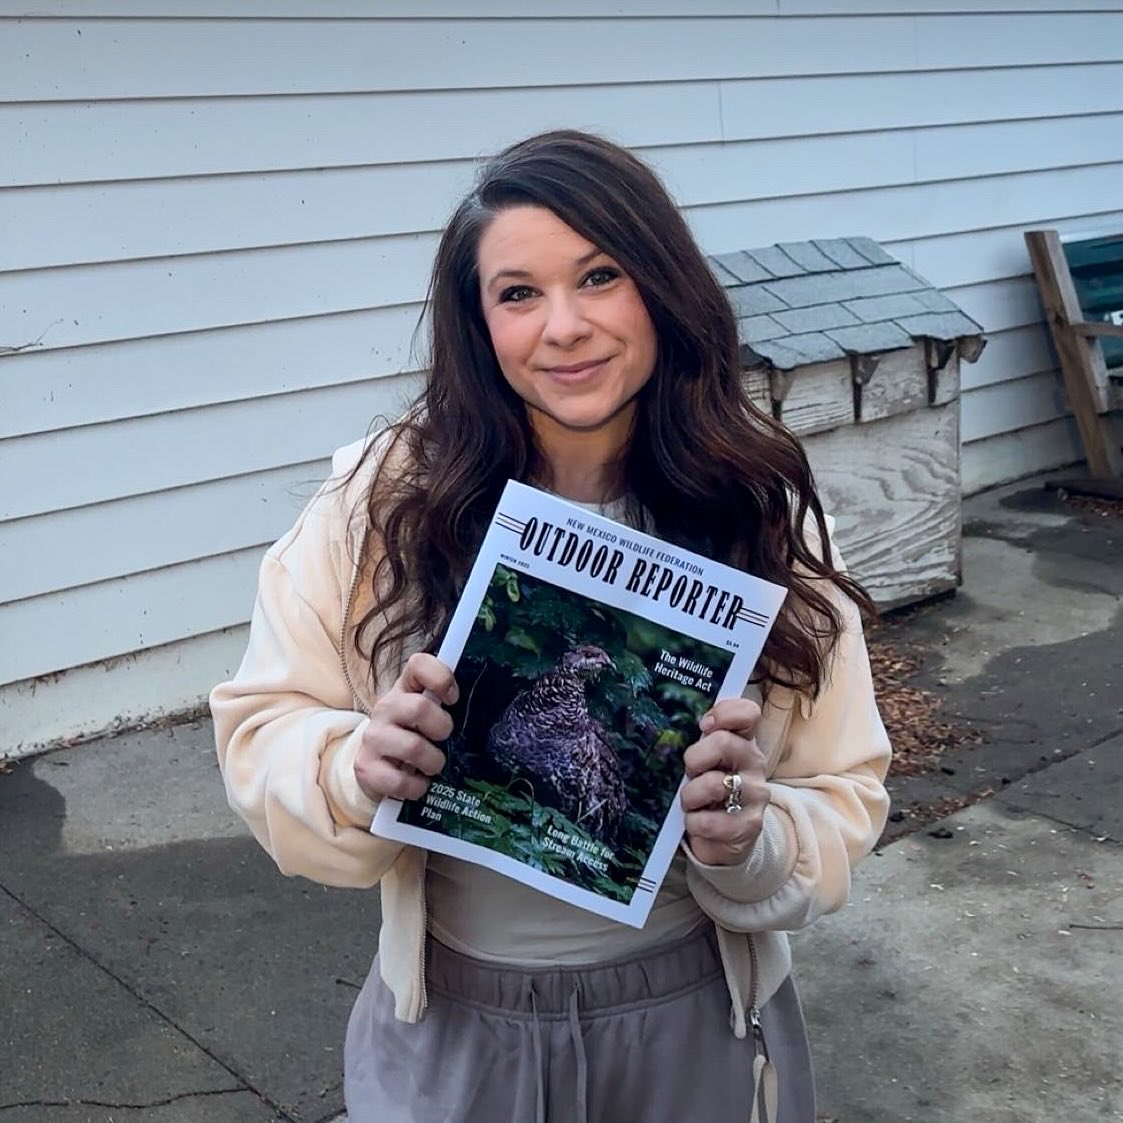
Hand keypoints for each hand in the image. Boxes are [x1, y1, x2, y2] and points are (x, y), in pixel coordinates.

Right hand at [354, 652, 457, 801]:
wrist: (377, 768)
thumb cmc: (414, 736)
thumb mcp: (429, 716)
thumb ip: (447, 705)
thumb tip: (485, 707)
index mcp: (405, 689)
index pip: (418, 664)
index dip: (441, 678)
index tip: (452, 698)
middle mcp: (385, 708)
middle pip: (418, 707)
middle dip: (441, 728)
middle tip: (444, 739)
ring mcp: (372, 737)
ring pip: (412, 747)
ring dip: (433, 762)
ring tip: (433, 765)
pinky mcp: (366, 767)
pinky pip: (399, 781)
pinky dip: (417, 787)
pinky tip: (418, 783)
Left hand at [680, 698, 767, 865]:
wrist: (723, 838)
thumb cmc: (707, 792)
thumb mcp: (702, 763)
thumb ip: (697, 742)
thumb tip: (671, 727)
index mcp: (742, 741)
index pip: (748, 713)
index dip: (724, 713)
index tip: (703, 725)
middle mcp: (754, 763)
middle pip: (723, 742)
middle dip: (694, 758)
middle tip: (689, 773)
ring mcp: (755, 794)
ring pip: (713, 783)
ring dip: (690, 796)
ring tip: (691, 804)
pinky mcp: (750, 825)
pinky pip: (709, 821)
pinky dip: (694, 824)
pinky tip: (697, 825)